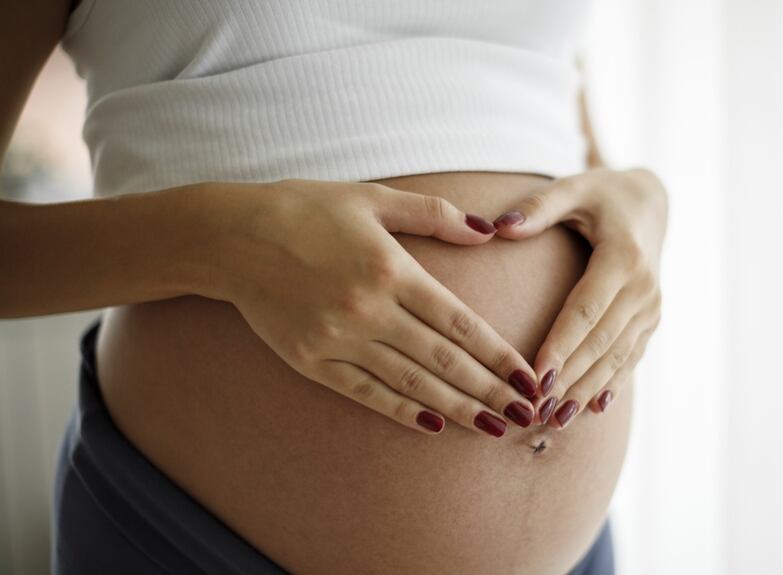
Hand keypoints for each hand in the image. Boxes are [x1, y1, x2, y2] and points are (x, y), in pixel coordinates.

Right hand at [212, 179, 539, 436]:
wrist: (229, 237)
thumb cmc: (305, 209)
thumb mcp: (372, 199)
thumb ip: (434, 215)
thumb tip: (486, 232)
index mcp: (391, 269)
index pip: (460, 324)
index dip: (499, 356)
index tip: (529, 378)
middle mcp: (369, 310)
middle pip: (443, 360)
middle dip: (490, 391)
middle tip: (526, 416)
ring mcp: (338, 339)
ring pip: (410, 383)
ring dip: (456, 408)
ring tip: (492, 428)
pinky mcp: (311, 360)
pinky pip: (365, 393)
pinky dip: (401, 411)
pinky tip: (433, 425)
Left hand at [492, 167, 665, 428]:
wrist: (651, 204)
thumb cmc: (602, 195)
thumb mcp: (573, 189)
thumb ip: (537, 207)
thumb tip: (498, 226)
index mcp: (623, 258)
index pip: (586, 310)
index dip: (561, 346)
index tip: (535, 376)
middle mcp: (644, 289)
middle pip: (601, 343)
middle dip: (569, 379)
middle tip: (535, 409)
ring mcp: (651, 309)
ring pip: (616, 358)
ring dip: (586, 391)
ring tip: (555, 420)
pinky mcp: (650, 322)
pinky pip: (630, 359)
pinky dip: (609, 386)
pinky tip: (590, 411)